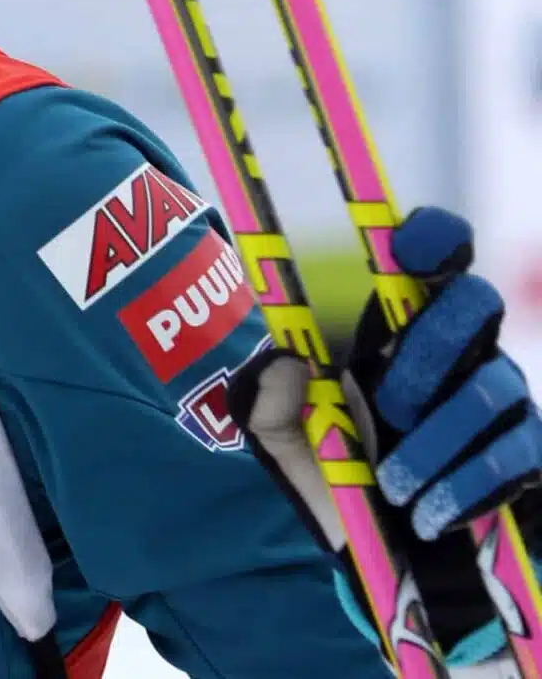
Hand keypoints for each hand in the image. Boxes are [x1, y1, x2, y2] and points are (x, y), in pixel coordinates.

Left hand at [230, 208, 541, 657]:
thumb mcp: (280, 434)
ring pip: (492, 387)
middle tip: (389, 402)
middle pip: (476, 302)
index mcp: (395, 323)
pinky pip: (514, 454)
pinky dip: (467, 486)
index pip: (434, 252)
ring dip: (438, 438)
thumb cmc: (332, 465)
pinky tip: (429, 513)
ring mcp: (496, 395)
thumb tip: (287, 359)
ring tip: (394, 483)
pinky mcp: (523, 451)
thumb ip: (267, 396)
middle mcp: (456, 346)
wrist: (376, 545)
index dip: (431, 238)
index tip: (404, 254)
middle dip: (432, 347)